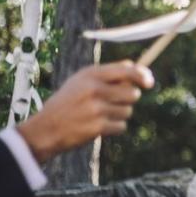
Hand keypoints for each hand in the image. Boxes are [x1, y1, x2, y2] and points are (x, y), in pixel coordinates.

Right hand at [16, 60, 154, 163]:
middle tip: (113, 103)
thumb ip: (107, 73)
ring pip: (128, 111)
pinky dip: (114, 127)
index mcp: (90, 74)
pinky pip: (121, 126)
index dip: (142, 76)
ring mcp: (96, 108)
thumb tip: (136, 68)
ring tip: (99, 115)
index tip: (149, 82)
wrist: (46, 128)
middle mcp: (94, 89)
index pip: (127, 71)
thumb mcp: (80, 81)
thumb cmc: (67, 103)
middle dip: (128, 99)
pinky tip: (98, 126)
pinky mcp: (98, 127)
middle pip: (132, 93)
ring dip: (119, 114)